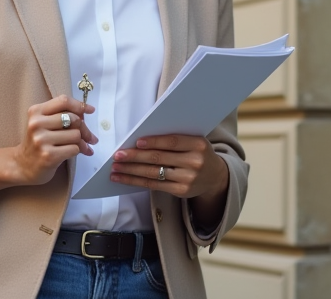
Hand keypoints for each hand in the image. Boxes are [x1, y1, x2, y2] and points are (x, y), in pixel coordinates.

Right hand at [11, 95, 97, 185]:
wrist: (22, 165)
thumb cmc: (38, 142)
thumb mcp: (43, 123)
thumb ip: (61, 115)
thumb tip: (86, 114)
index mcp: (36, 111)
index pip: (63, 101)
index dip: (80, 105)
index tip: (90, 110)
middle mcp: (37, 124)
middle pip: (73, 118)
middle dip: (85, 128)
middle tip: (89, 137)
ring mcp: (41, 140)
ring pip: (76, 134)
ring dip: (82, 142)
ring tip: (81, 147)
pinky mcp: (48, 155)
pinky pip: (74, 149)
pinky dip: (78, 151)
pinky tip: (73, 153)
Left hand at [110, 134, 228, 200]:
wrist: (215, 176)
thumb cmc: (198, 153)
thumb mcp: (193, 141)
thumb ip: (174, 139)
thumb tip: (140, 140)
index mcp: (198, 145)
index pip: (172, 142)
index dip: (153, 142)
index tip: (135, 142)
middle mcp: (195, 162)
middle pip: (159, 158)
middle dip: (135, 157)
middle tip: (118, 155)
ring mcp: (188, 179)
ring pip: (154, 173)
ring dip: (131, 171)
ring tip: (115, 168)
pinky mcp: (181, 191)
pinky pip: (154, 185)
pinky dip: (136, 181)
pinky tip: (124, 178)